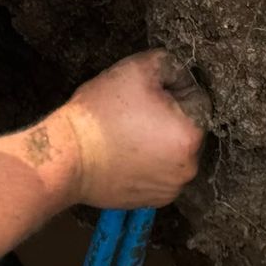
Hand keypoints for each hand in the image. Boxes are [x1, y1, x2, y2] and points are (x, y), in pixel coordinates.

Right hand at [54, 50, 211, 209]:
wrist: (67, 157)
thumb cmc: (101, 113)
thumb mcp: (137, 69)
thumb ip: (171, 64)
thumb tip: (183, 75)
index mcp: (191, 135)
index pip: (197, 99)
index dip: (172, 88)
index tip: (145, 93)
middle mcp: (188, 167)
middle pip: (187, 129)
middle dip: (168, 117)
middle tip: (134, 112)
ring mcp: (170, 188)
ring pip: (173, 153)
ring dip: (159, 142)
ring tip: (127, 134)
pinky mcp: (152, 201)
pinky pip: (159, 174)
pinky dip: (148, 164)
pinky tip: (125, 154)